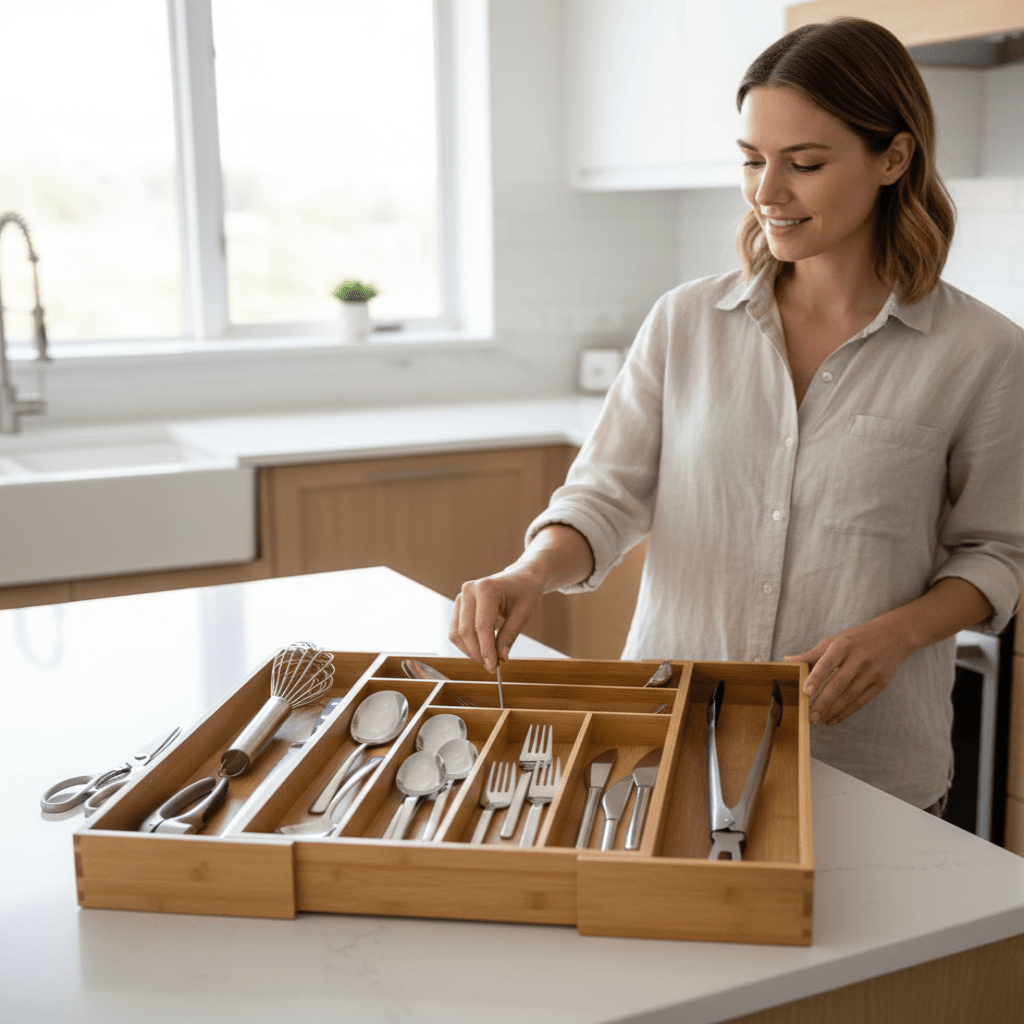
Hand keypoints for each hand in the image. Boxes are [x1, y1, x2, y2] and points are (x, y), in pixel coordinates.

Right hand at [449, 566, 544, 672]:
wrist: (521, 578)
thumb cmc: (525, 592)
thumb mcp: (524, 614)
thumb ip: (509, 636)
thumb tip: (500, 658)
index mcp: (487, 588)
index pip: (482, 626)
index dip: (486, 649)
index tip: (493, 666)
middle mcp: (470, 590)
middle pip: (465, 630)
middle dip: (477, 652)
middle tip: (491, 666)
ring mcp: (462, 596)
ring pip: (457, 632)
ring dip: (470, 650)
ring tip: (487, 659)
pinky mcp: (460, 604)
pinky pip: (456, 629)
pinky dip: (466, 643)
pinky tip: (481, 649)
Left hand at [784, 618, 910, 725]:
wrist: (892, 637)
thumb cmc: (855, 640)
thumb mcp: (834, 641)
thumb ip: (812, 654)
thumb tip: (788, 661)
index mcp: (843, 645)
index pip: (827, 663)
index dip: (816, 677)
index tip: (806, 692)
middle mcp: (859, 659)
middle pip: (838, 684)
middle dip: (823, 702)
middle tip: (809, 716)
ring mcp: (871, 672)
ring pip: (849, 696)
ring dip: (832, 711)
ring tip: (818, 721)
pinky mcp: (880, 684)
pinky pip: (861, 702)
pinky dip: (846, 713)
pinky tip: (832, 720)